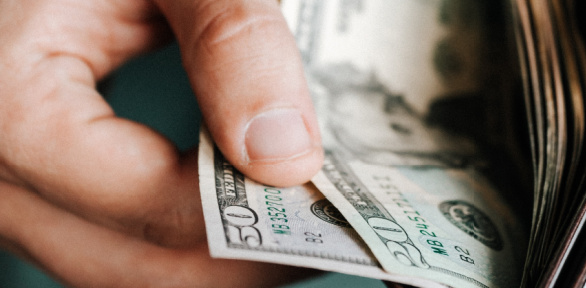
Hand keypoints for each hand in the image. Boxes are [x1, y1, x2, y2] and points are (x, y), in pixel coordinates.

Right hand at [0, 0, 320, 285]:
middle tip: (331, 225)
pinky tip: (239, 208)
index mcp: (13, 112)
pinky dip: (183, 244)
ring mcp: (9, 193)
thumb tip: (286, 152)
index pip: (157, 209)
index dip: (258, 217)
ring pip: (124, 273)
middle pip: (141, 270)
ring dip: (219, 261)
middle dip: (248, 260)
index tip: (333, 197)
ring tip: (295, 221)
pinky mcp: (33, 192)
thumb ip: (231, 40)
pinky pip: (111, 248)